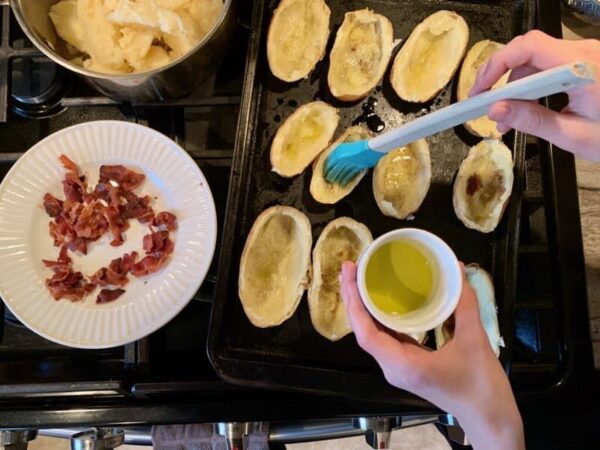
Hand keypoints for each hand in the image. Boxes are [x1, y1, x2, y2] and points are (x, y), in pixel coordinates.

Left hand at [340, 262, 523, 449]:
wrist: (488, 417)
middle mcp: (394, 366)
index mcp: (402, 365)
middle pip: (364, 331)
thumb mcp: (474, 340)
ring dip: (364, 307)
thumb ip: (465, 304)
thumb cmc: (480, 385)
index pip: (366, 334)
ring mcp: (399, 366)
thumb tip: (458, 269)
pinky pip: (387, 337)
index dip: (355, 303)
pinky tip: (381, 299)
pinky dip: (380, 317)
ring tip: (359, 278)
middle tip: (351, 268)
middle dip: (354, 299)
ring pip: (373, 334)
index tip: (351, 275)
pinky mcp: (407, 364)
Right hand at [469, 30, 599, 161]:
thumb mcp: (572, 135)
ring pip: (537, 60)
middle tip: (485, 106)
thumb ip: (532, 120)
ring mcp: (587, 55)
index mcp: (582, 66)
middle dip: (502, 78)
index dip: (497, 64)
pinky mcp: (588, 63)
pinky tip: (527, 109)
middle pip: (529, 52)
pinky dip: (533, 86)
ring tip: (506, 119)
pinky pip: (551, 67)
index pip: (529, 47)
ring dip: (516, 86)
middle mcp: (584, 51)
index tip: (479, 91)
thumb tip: (495, 110)